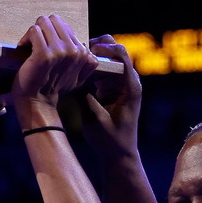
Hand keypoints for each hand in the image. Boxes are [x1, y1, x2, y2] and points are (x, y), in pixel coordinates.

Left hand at [11, 15, 97, 127]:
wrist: (37, 102)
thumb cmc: (53, 88)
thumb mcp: (79, 78)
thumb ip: (87, 63)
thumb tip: (87, 48)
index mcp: (83, 53)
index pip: (66, 26)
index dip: (52, 34)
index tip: (46, 46)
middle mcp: (74, 51)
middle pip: (54, 20)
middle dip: (43, 29)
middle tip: (36, 43)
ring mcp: (59, 52)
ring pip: (44, 22)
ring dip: (34, 32)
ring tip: (30, 45)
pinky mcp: (44, 54)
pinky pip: (34, 30)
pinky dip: (26, 37)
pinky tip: (23, 47)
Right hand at [80, 35, 142, 159]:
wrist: (119, 155)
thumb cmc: (110, 140)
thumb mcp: (93, 117)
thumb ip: (83, 95)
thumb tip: (70, 75)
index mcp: (130, 87)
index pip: (121, 55)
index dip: (103, 47)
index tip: (85, 50)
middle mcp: (130, 82)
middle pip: (116, 53)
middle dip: (96, 51)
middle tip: (77, 55)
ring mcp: (123, 86)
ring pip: (109, 62)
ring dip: (93, 62)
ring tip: (77, 69)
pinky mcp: (116, 90)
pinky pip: (105, 73)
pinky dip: (93, 73)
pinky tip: (82, 81)